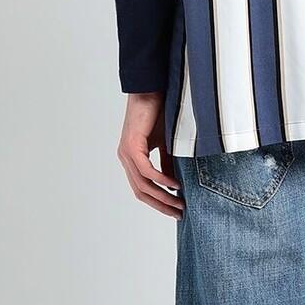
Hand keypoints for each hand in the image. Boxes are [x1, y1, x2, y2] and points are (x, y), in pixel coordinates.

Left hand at [117, 93, 183, 218]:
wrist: (151, 90)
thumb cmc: (159, 113)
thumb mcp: (167, 144)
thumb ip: (167, 164)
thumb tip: (173, 185)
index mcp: (132, 158)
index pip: (142, 189)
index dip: (158, 202)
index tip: (175, 211)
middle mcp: (125, 158)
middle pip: (141, 192)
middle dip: (161, 205)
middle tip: (179, 214)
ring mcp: (126, 153)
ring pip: (143, 185)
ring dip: (162, 197)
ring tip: (179, 204)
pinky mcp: (131, 146)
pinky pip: (146, 171)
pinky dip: (161, 180)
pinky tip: (175, 186)